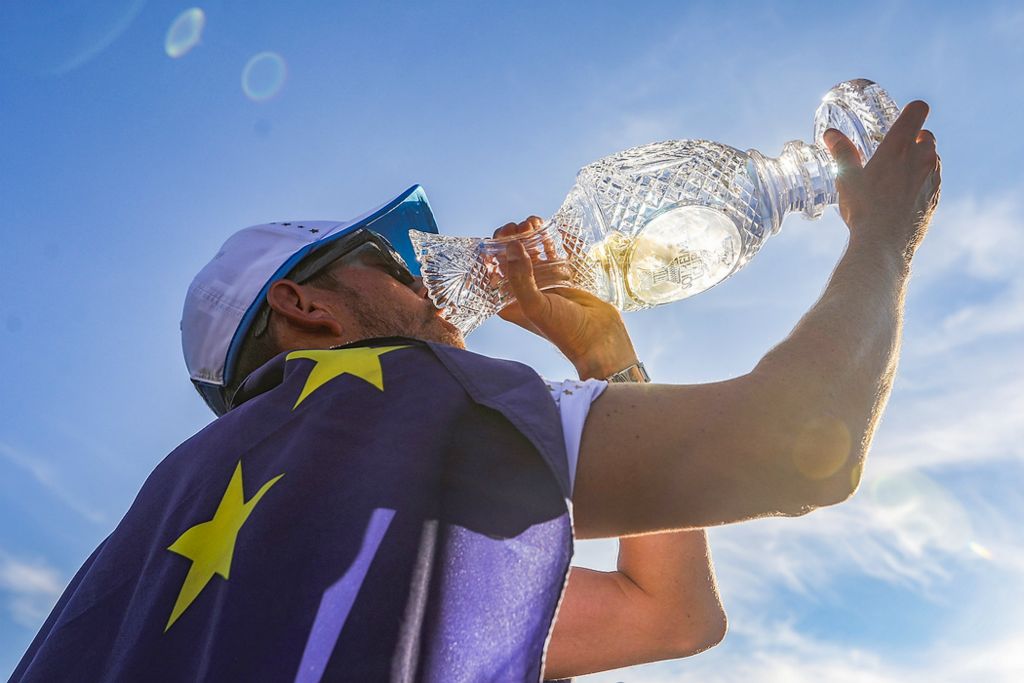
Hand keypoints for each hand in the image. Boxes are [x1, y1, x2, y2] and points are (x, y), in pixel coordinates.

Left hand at [493, 217, 638, 379]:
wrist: (599, 339)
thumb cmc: (563, 330)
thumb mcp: (534, 305)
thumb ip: (520, 276)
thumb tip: (512, 245)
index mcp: (509, 302)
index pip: (493, 270)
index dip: (494, 249)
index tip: (503, 233)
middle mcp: (525, 291)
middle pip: (513, 258)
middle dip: (513, 238)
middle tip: (521, 226)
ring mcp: (545, 283)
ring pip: (534, 253)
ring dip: (531, 235)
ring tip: (534, 222)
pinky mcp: (564, 278)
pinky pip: (555, 253)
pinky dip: (553, 240)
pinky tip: (552, 227)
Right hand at [823, 100, 940, 259]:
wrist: (884, 244)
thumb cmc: (864, 208)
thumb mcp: (846, 178)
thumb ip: (842, 152)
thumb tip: (831, 134)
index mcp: (899, 146)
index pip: (918, 111)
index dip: (911, 111)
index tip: (901, 119)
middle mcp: (922, 157)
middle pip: (927, 135)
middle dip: (913, 139)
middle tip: (893, 152)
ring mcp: (933, 178)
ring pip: (932, 158)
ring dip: (919, 161)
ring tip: (896, 176)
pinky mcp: (936, 198)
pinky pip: (933, 181)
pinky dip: (922, 182)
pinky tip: (902, 196)